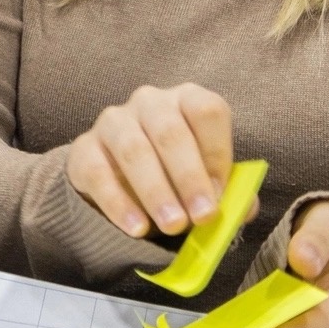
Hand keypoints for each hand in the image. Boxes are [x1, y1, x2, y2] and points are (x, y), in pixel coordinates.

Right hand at [63, 82, 243, 238]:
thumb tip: (244, 208)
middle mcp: (150, 102)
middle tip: (202, 217)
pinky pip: (98, 173)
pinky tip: (137, 227)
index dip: (217, 152)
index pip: (206, 111)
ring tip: (173, 226)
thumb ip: (228, 192)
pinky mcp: (84, 149)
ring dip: (156, 191)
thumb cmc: (171, 173)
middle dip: (189, 177)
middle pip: (170, 131)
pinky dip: (119, 203)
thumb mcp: (203, 178)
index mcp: (186, 99)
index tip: (221, 194)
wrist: (115, 177)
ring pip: (134, 150)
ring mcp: (113, 122)